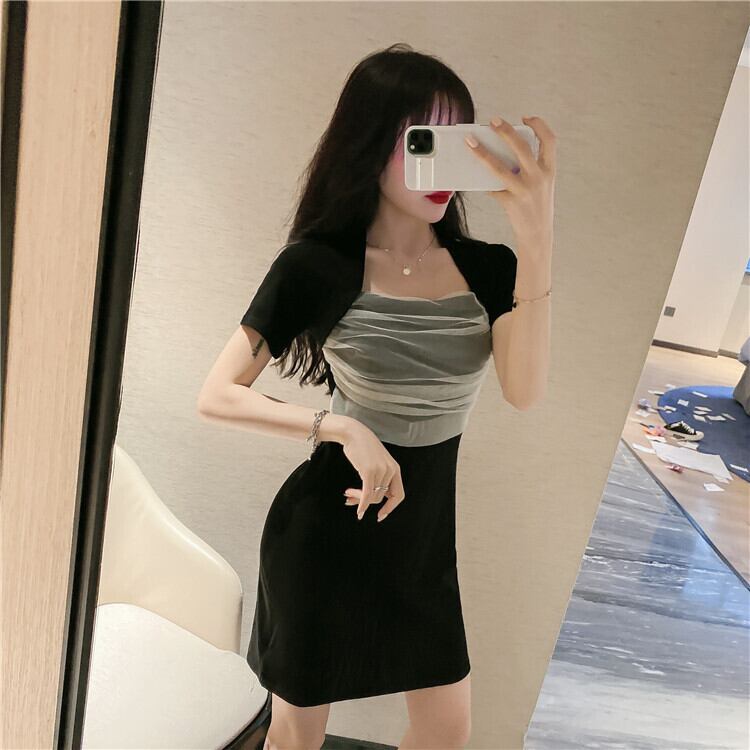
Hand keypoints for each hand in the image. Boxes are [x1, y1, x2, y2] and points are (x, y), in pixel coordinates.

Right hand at [340, 423, 404, 522]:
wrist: (353, 433)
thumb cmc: (362, 447)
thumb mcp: (377, 462)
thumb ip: (379, 477)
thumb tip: (370, 498)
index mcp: (395, 469)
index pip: (398, 495)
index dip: (390, 507)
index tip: (380, 515)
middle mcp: (391, 471)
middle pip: (381, 498)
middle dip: (366, 503)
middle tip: (351, 502)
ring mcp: (380, 471)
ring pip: (372, 496)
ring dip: (358, 499)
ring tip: (347, 494)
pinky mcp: (369, 471)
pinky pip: (367, 494)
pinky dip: (362, 504)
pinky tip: (357, 509)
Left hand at [465, 115, 555, 258]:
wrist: (538, 234)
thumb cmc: (537, 206)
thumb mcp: (542, 185)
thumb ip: (530, 168)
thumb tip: (502, 152)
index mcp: (550, 170)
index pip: (549, 140)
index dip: (539, 125)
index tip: (525, 117)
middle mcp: (539, 178)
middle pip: (521, 147)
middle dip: (506, 131)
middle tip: (493, 121)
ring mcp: (524, 191)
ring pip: (499, 167)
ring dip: (482, 153)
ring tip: (470, 141)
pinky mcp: (510, 202)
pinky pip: (492, 188)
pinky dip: (482, 182)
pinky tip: (474, 176)